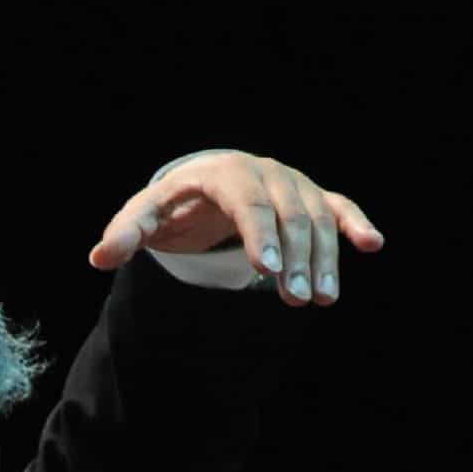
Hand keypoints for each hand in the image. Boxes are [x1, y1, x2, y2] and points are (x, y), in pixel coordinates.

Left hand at [89, 149, 383, 305]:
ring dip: (323, 258)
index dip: (257, 234)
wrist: (207, 184)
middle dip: (293, 257)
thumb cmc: (173, 205)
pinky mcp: (311, 195)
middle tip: (293, 300)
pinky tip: (373, 245)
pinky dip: (355, 224)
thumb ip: (126, 234)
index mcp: (222, 173)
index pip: (246, 201)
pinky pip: (338, 206)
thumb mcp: (145, 216)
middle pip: (287, 213)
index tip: (265, 269)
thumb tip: (100, 257)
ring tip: (321, 299)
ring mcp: (291, 182)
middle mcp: (263, 171)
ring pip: (317, 216)